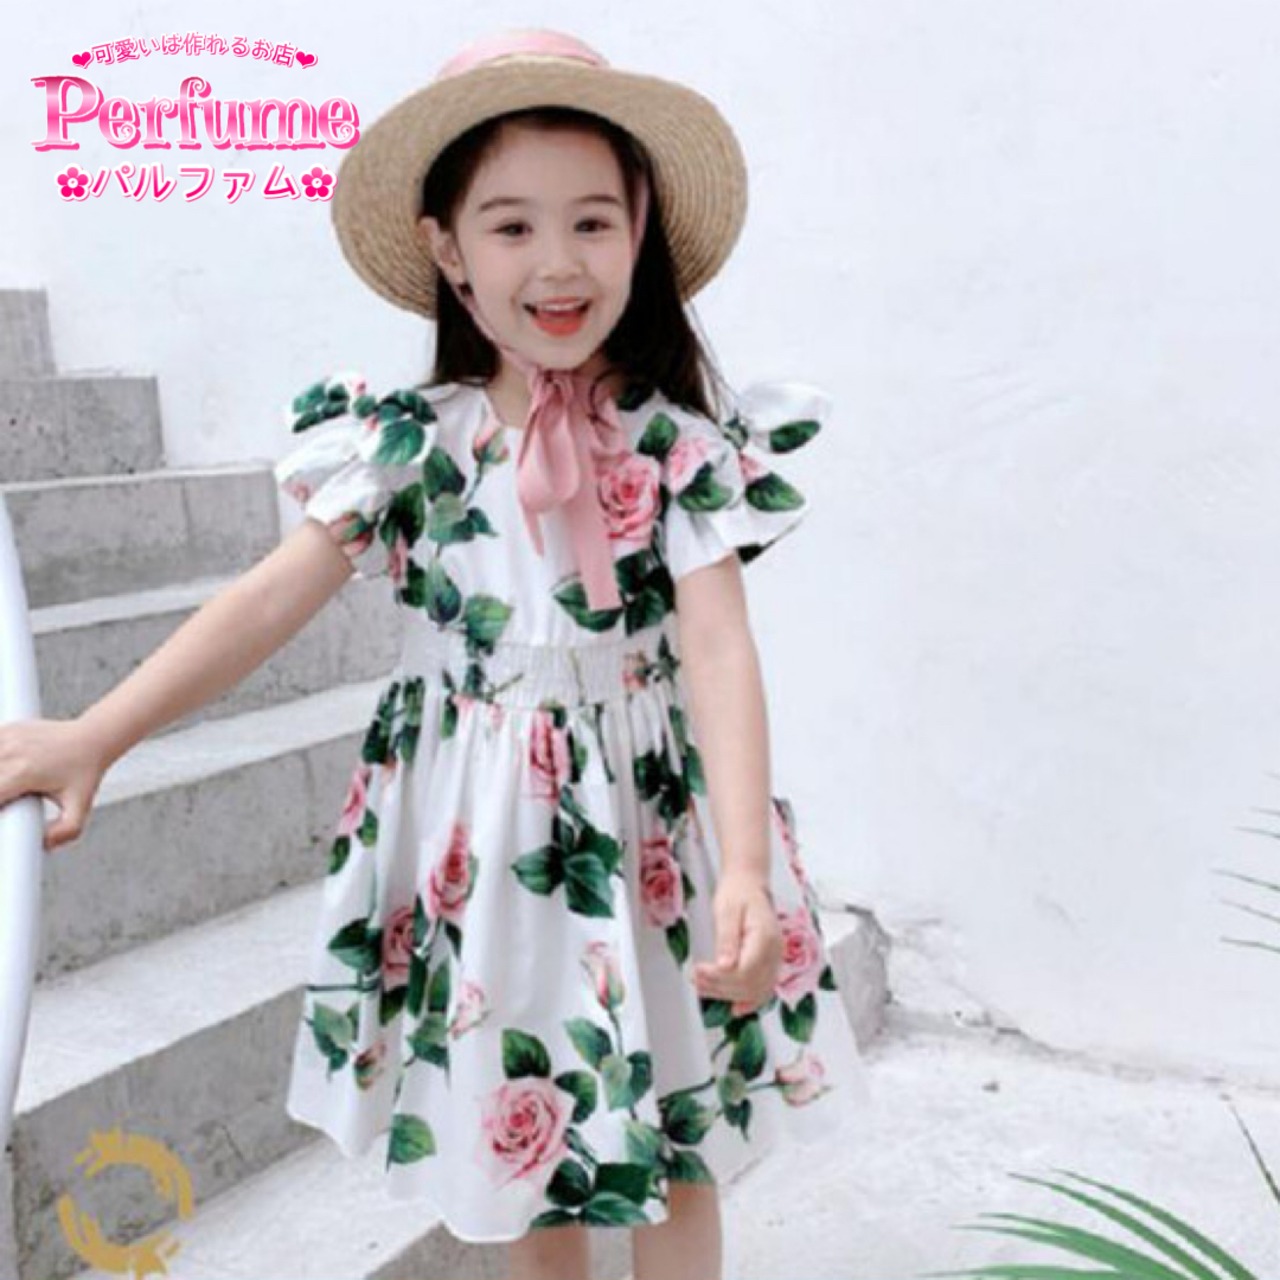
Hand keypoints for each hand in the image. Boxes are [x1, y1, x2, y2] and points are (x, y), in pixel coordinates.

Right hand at [0, 717, 109, 851]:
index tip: (4, 812)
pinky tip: (7, 772)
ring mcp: (7, 737)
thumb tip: (41, 845)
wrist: (93, 738)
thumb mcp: (81, 808)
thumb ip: (64, 833)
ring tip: (10, 789)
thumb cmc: (86, 774)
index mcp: (23, 773)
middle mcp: (11, 752)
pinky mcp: (7, 729)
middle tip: (9, 801)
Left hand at [693, 872, 782, 1015]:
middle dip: (720, 988)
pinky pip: (764, 989)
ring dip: (729, 995)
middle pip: (750, 985)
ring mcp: (775, 960)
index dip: (720, 977)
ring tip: (704, 988)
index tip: (698, 971)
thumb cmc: (737, 894)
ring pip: (756, 991)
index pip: (745, 971)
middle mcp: (775, 952)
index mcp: (765, 938)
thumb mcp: (726, 911)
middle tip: (696, 980)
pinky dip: (749, 1001)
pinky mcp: (770, 964)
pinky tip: (735, 1008)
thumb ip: (726, 939)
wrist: (748, 885)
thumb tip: (724, 966)